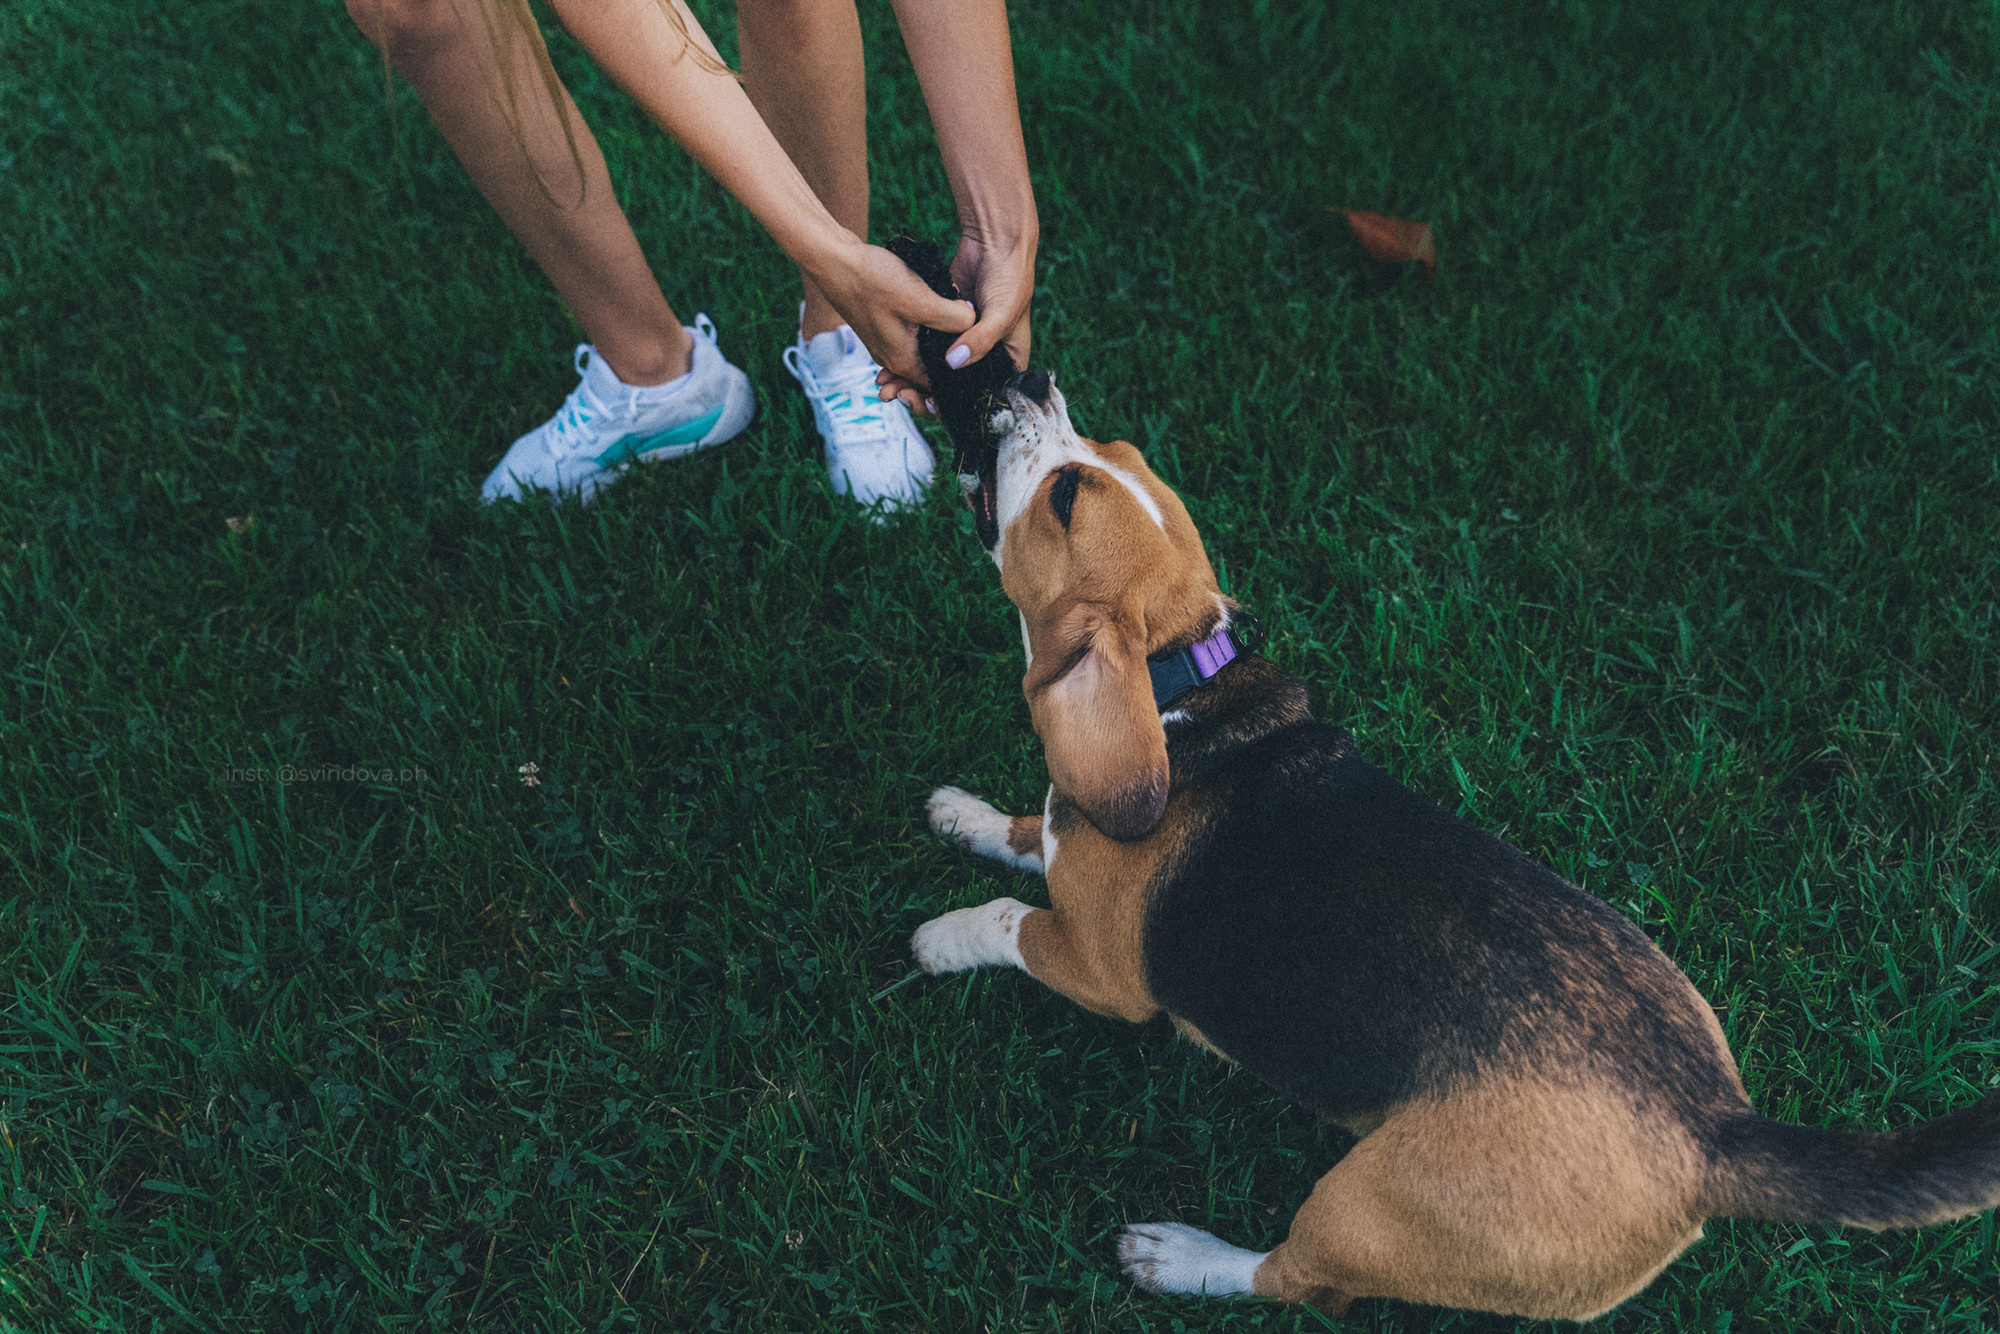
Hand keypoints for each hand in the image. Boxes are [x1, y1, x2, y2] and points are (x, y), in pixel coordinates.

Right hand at [812, 240, 974, 397]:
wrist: (834, 259)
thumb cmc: (873, 280)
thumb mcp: (921, 300)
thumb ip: (953, 318)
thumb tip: (974, 320)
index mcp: (902, 361)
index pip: (935, 389)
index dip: (957, 383)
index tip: (976, 364)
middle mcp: (891, 358)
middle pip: (926, 376)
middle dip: (949, 367)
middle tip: (970, 345)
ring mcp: (884, 342)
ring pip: (919, 355)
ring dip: (938, 347)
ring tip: (959, 326)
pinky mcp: (881, 325)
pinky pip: (909, 339)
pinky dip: (925, 334)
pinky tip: (939, 312)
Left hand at [875, 229, 1035, 414]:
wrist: (997, 239)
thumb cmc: (1010, 277)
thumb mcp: (1001, 313)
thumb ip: (980, 340)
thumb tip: (952, 363)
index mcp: (1008, 359)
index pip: (984, 394)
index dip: (958, 405)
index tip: (929, 407)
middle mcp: (986, 353)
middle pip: (956, 385)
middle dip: (928, 394)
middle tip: (902, 397)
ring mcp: (964, 339)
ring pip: (937, 367)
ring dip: (914, 377)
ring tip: (889, 387)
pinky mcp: (946, 323)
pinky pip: (927, 346)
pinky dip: (910, 354)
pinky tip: (889, 365)